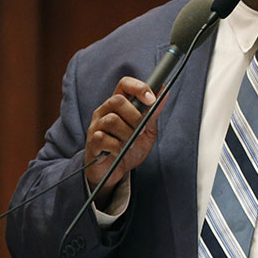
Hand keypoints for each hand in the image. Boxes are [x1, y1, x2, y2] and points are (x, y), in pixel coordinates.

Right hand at [84, 77, 164, 207]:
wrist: (115, 173)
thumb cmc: (130, 148)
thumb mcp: (147, 130)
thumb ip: (153, 113)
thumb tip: (165, 92)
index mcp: (119, 105)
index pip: (125, 84)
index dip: (139, 87)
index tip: (152, 99)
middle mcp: (105, 111)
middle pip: (117, 100)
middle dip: (135, 115)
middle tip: (141, 129)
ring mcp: (96, 126)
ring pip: (111, 120)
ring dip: (127, 133)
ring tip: (131, 142)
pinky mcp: (92, 142)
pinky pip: (103, 138)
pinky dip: (117, 146)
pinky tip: (120, 150)